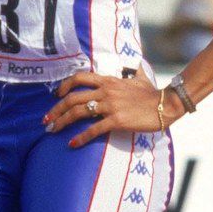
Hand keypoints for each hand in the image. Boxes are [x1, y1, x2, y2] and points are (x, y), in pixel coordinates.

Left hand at [43, 70, 175, 148]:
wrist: (165, 104)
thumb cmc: (153, 93)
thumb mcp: (140, 78)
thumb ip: (133, 73)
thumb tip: (135, 68)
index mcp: (108, 81)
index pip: (80, 78)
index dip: (64, 86)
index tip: (56, 95)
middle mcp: (106, 91)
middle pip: (73, 98)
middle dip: (56, 109)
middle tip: (47, 120)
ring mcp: (110, 105)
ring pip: (79, 112)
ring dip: (62, 121)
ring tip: (52, 130)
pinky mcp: (117, 120)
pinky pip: (94, 129)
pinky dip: (81, 137)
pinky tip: (72, 143)